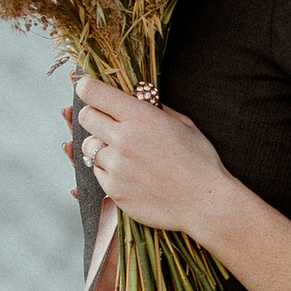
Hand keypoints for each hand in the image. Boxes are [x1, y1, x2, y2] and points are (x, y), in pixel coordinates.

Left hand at [73, 80, 235, 242]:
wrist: (205, 203)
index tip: (86, 88)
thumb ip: (153, 108)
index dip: (86, 88)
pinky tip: (129, 173)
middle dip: (93, 115)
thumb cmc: (199, 161)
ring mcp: (116, 166)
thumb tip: (135, 97)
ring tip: (124, 152)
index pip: (94, 93)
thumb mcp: (182, 123)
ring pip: (89, 147)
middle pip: (85, 117)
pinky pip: (97, 173)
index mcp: (140, 117)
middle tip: (106, 121)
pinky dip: (108, 170)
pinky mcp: (113, 190)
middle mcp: (123, 139)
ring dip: (101, 146)